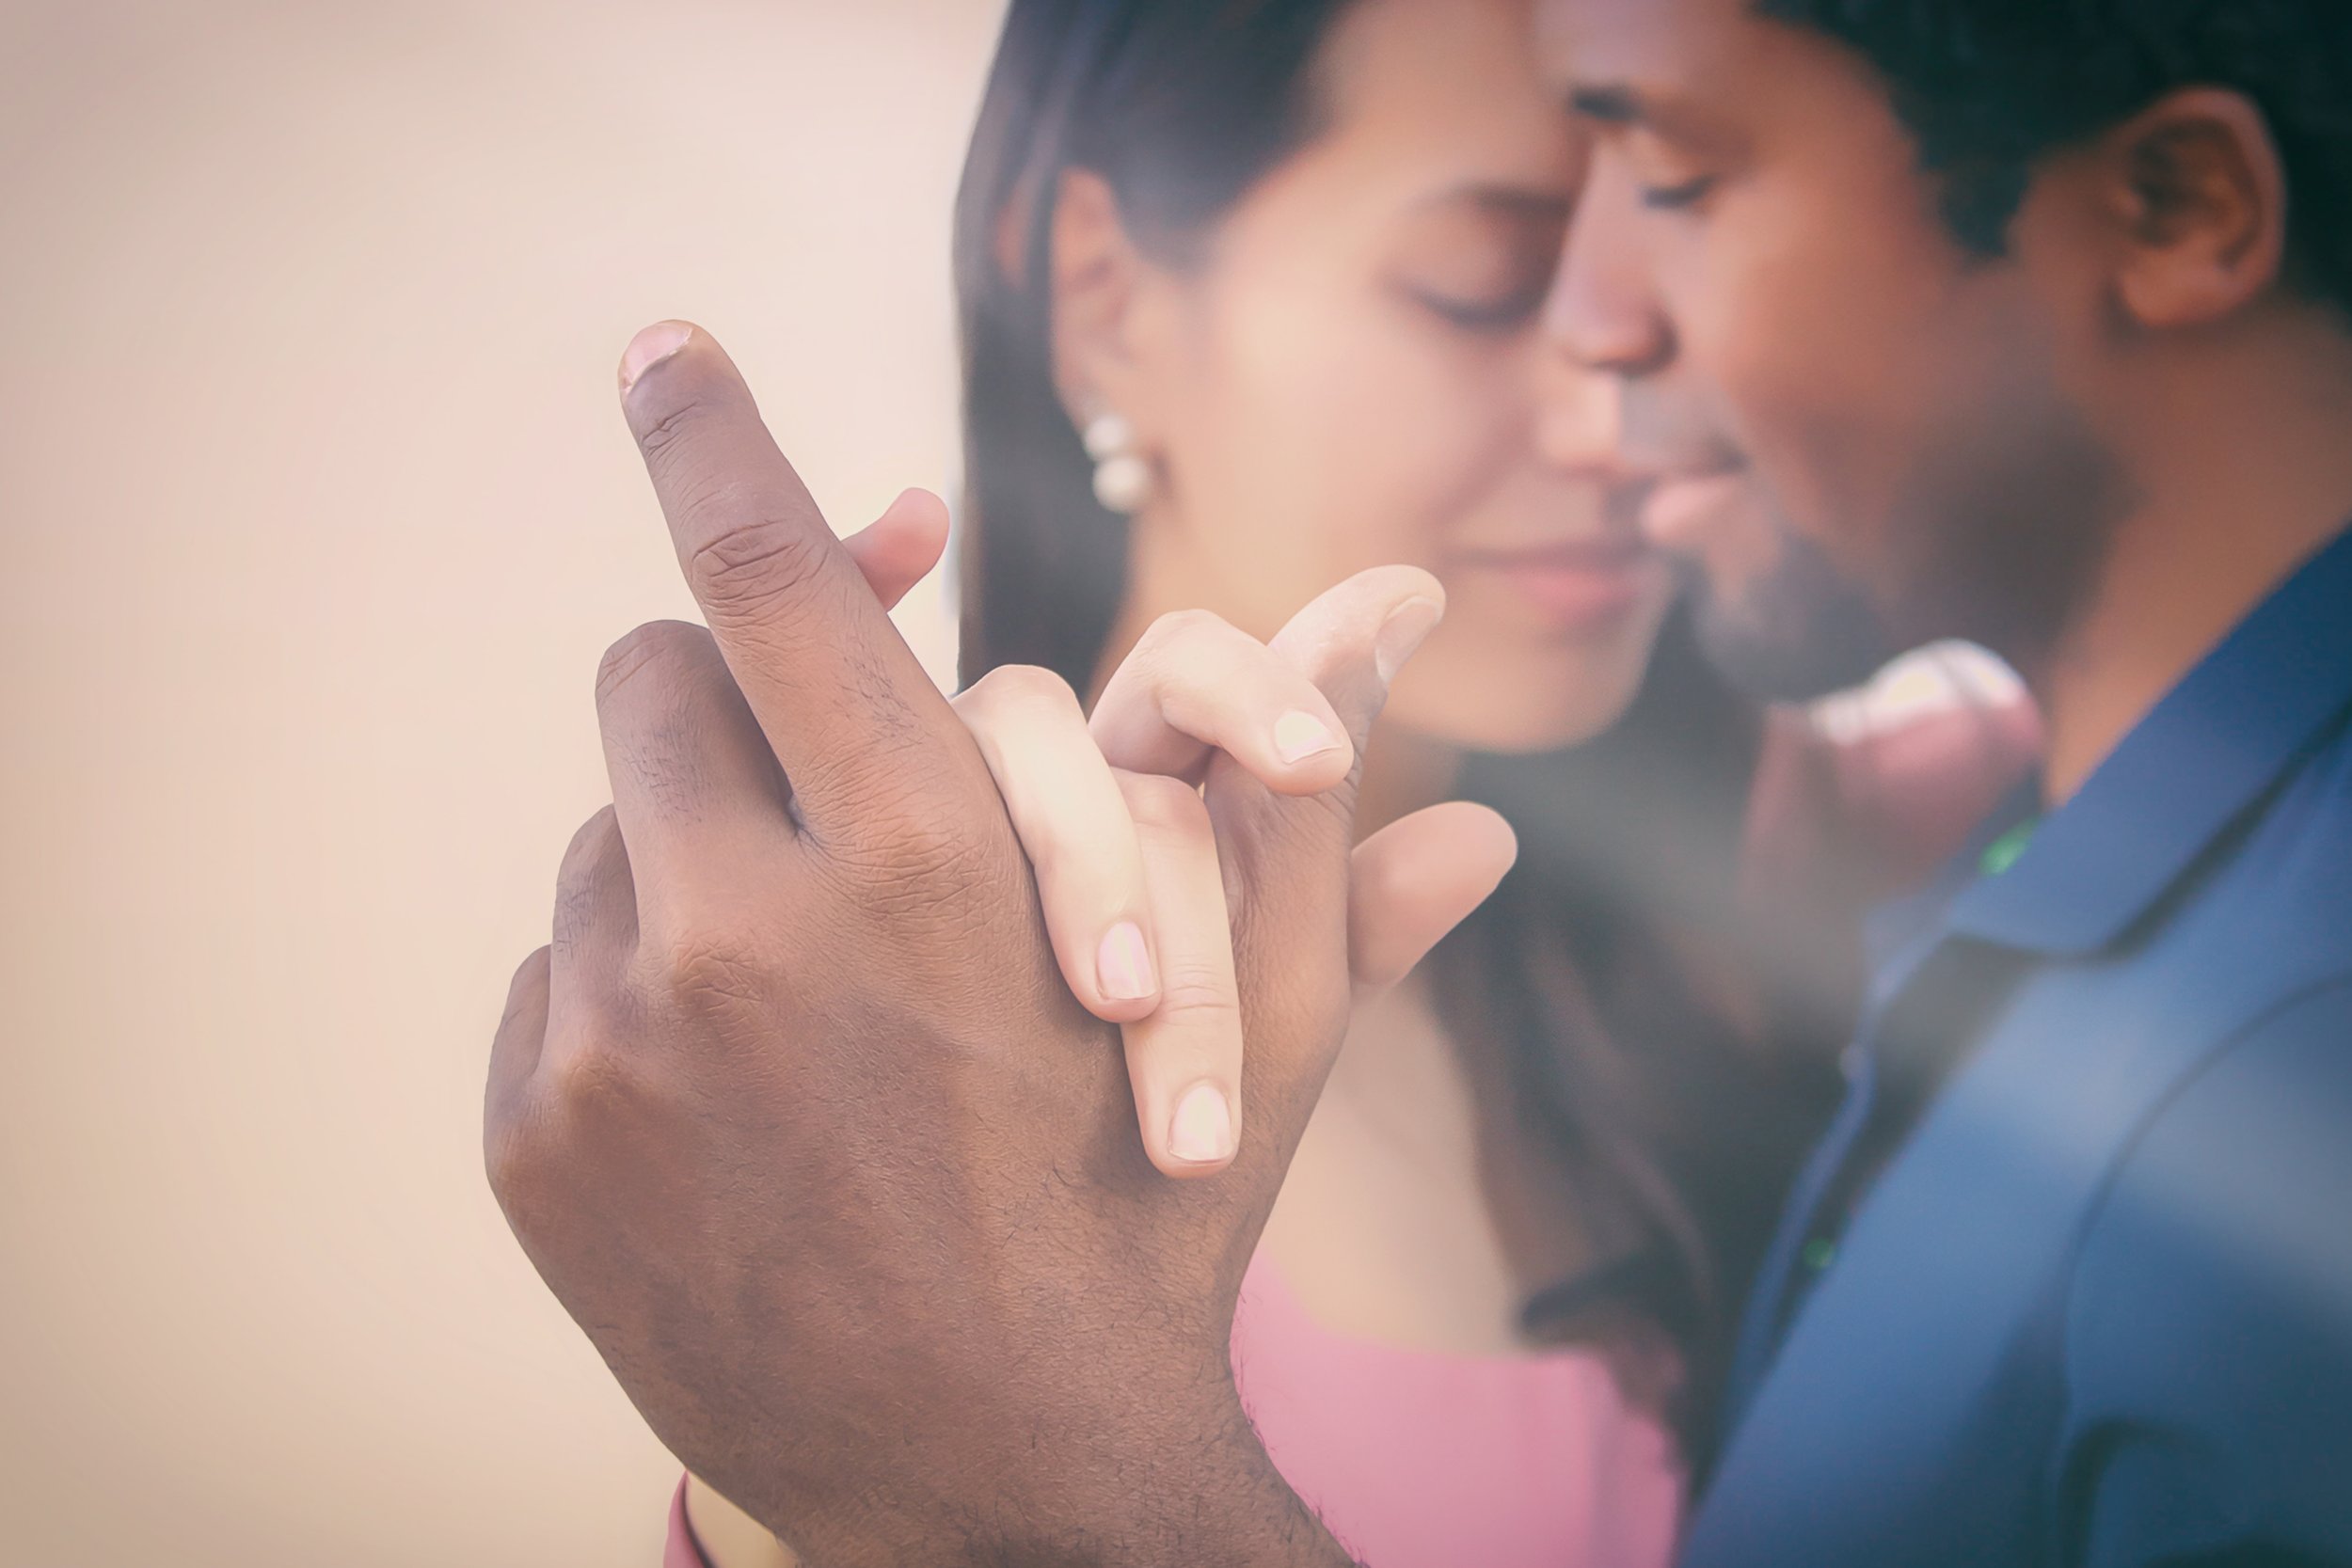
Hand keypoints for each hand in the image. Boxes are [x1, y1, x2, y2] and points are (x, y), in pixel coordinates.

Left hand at [484, 323, 1504, 1566]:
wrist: (1000, 1486)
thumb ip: (1316, 820)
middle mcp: (743, 931)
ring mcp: (621, 1046)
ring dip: (703, 862)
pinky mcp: (541, 1144)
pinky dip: (641, 995)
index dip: (717, 437)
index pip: (769, 575)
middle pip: (652, 681)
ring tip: (816, 969)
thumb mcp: (1258, 1027)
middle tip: (820, 766)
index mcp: (928, 863)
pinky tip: (747, 1090)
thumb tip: (1423, 646)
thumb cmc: (1148, 1232)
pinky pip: (562, 979)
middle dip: (737, 697)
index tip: (663, 346)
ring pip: (609, 839)